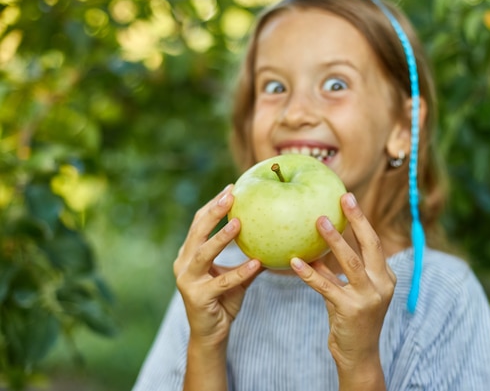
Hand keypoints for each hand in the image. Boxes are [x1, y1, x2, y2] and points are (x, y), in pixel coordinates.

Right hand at [174, 184, 262, 349]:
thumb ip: (248, 256)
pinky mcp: (198, 297)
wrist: (211, 333)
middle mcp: (183, 263)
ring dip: (221, 237)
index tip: (232, 188)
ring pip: (203, 254)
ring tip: (239, 223)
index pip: (199, 222)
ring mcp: (188, 280)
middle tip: (231, 196)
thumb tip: (274, 237)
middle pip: (197, 231)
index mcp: (189, 253)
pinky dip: (239, 272)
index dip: (214, 204)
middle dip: (214, 211)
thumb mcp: (236, 275)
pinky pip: (222, 282)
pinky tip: (256, 263)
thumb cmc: (223, 300)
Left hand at [290, 192, 395, 387]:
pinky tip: (294, 262)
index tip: (347, 198)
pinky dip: (310, 273)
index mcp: (386, 277)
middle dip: (358, 219)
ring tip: (318, 220)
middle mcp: (382, 284)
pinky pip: (326, 286)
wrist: (359, 355)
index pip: (373, 242)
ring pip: (351, 262)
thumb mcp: (348, 292)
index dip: (361, 219)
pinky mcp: (351, 310)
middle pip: (371, 244)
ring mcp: (369, 297)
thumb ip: (335, 271)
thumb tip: (313, 249)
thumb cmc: (351, 320)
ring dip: (334, 240)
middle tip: (343, 198)